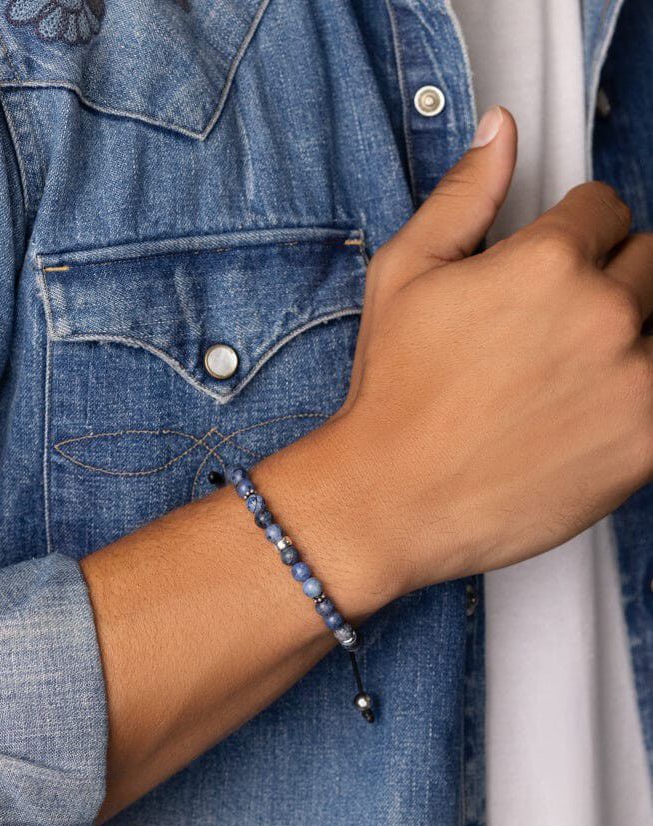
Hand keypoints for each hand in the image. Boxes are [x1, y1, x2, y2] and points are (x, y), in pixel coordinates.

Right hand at [332, 106, 652, 604]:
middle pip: (649, 262)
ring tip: (571, 375)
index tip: (551, 271)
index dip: (574, 235)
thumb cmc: (394, 394)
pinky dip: (634, 398)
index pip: (606, 209)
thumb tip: (501, 131)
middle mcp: (602, 313)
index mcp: (547, 261)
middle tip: (556, 328)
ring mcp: (633, 381)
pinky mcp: (646, 444)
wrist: (394, 499)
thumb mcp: (405, 275)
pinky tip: (586, 415)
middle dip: (610, 280)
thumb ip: (464, 195)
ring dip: (630, 338)